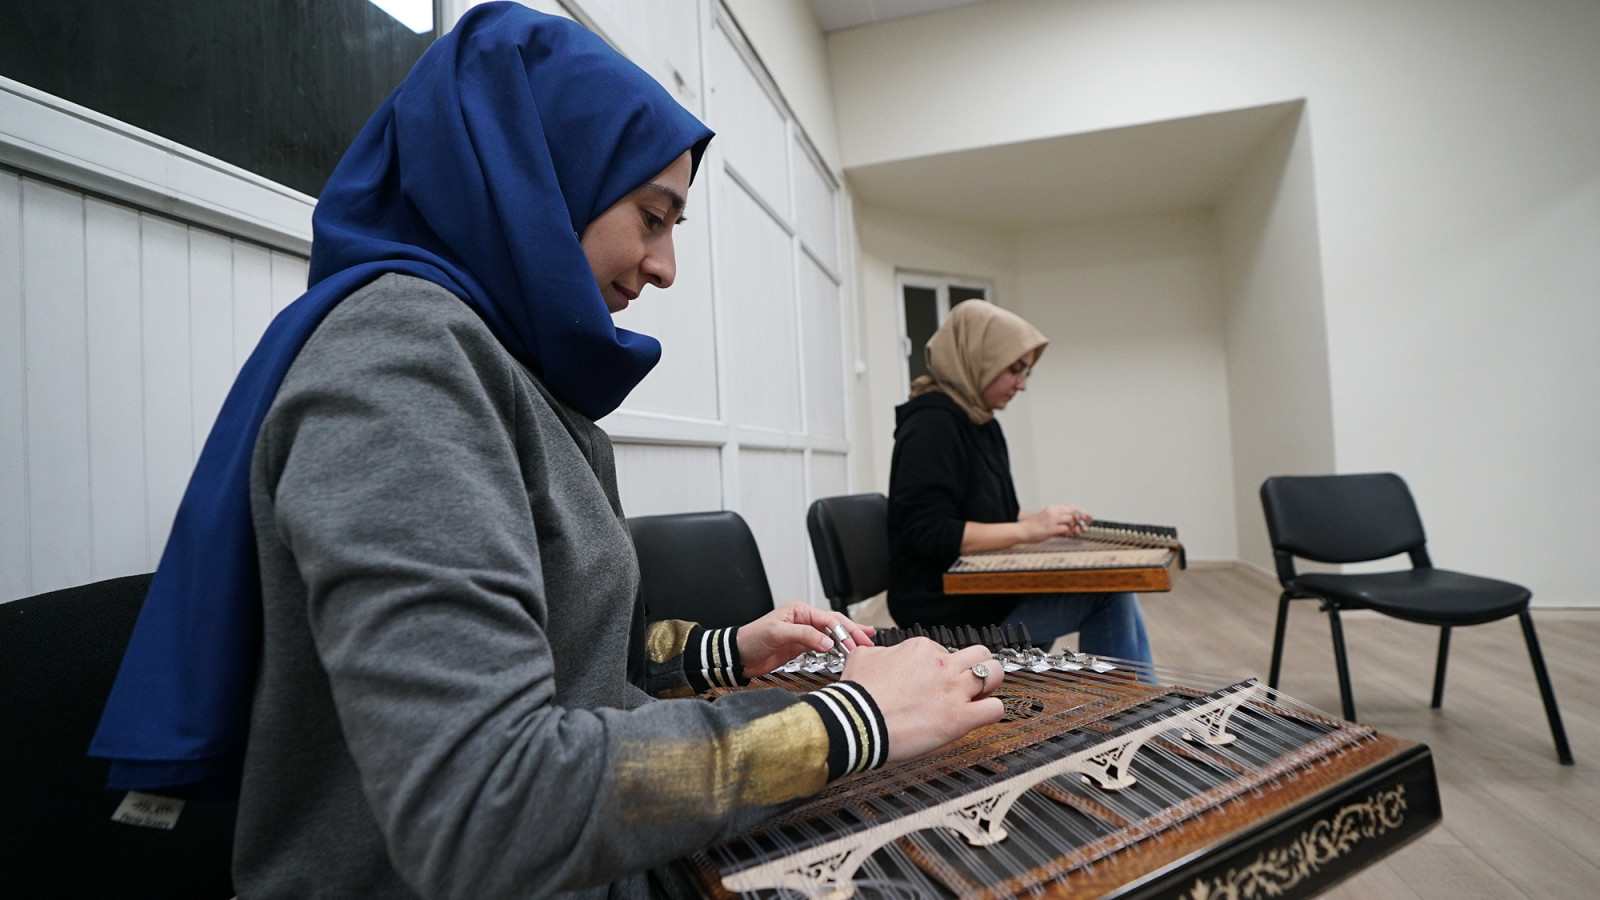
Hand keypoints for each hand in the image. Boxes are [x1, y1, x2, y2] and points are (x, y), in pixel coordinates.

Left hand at [737, 601, 875, 678]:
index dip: (843, 630)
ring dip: (848, 639)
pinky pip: (824, 645)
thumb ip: (803, 636)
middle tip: (868, 640)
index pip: (828, 619)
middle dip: (852, 632)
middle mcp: (803, 619)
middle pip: (834, 624)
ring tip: (865, 642)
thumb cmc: (752, 638)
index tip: (855, 642)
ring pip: (832, 634)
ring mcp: (803, 633)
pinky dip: (837, 647)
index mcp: (799, 610)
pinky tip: (846, 649)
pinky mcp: (801, 647)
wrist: (738, 655)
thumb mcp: (777, 633)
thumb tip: (827, 641)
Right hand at [842, 639, 1003, 762]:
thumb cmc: (857, 696)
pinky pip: (994, 709)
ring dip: (991, 684)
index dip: (944, 666)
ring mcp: (953, 690)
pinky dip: (992, 711)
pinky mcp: (959, 718)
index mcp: (920, 649)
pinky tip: (980, 715)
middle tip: (970, 680)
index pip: (946, 650)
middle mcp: (941, 665)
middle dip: (978, 665)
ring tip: (981, 695)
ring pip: (995, 673)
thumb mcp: (862, 656)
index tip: (936, 678)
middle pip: (980, 654)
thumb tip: (882, 653)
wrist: (856, 722)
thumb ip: (880, 651)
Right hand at [1017, 504, 1091, 542]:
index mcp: (1052, 509)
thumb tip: (1074, 527)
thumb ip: (1059, 521)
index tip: (1088, 517)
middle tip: (1083, 527)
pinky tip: (1065, 534)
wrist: (1021, 530)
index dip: (1082, 512)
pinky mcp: (1050, 529)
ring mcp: (1052, 520)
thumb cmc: (1033, 527)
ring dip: (1074, 527)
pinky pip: (1066, 529)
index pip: (1071, 507)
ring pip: (1071, 520)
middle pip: (1074, 512)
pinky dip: (1069, 532)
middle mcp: (1053, 512)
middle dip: (1081, 520)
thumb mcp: (1047, 519)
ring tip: (1070, 532)